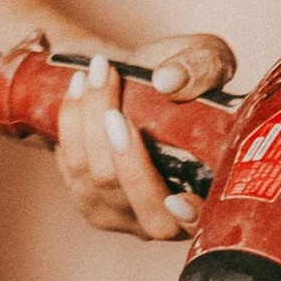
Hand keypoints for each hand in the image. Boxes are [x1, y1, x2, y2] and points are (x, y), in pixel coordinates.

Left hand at [48, 32, 239, 242]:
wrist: (129, 77)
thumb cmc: (177, 75)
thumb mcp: (204, 58)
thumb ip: (202, 66)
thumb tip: (169, 82)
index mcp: (210, 191)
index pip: (202, 223)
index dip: (190, 215)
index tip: (176, 198)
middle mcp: (167, 216)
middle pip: (137, 197)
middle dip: (122, 151)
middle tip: (116, 105)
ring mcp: (124, 214)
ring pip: (96, 180)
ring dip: (88, 122)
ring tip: (94, 74)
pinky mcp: (89, 200)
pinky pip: (71, 168)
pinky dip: (70, 124)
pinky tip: (78, 89)